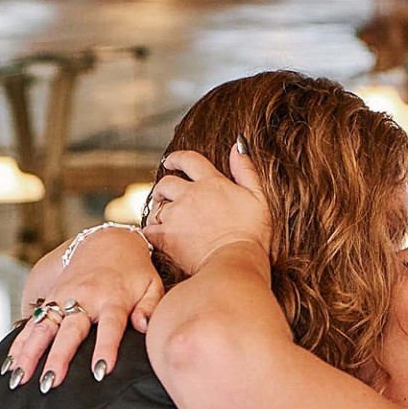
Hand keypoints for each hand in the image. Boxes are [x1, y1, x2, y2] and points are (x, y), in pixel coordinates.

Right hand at [4, 229, 162, 389]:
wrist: (108, 241)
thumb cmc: (135, 271)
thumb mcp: (151, 286)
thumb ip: (150, 307)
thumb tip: (144, 326)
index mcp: (113, 299)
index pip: (110, 327)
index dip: (105, 348)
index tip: (101, 371)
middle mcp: (84, 298)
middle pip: (70, 330)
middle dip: (59, 356)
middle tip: (51, 382)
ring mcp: (64, 297)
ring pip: (44, 327)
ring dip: (30, 353)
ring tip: (19, 379)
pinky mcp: (50, 298)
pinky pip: (32, 322)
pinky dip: (19, 343)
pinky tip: (10, 365)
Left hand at [141, 146, 271, 277]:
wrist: (236, 262)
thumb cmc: (252, 235)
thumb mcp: (258, 197)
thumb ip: (246, 169)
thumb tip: (237, 146)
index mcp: (212, 182)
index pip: (189, 160)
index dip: (177, 158)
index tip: (171, 161)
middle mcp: (190, 195)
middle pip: (166, 182)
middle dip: (163, 187)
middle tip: (164, 194)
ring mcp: (176, 215)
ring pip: (156, 206)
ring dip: (157, 210)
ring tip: (161, 217)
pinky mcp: (167, 236)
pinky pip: (148, 230)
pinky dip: (149, 232)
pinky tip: (154, 236)